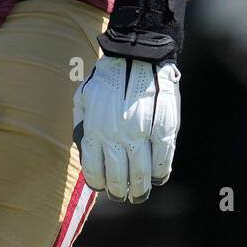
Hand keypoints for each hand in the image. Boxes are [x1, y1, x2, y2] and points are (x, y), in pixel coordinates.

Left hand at [73, 54, 180, 203]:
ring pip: (140, 174)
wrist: (139, 52)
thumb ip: (82, 123)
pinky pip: (162, 161)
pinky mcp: (164, 129)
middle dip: (118, 191)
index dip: (99, 182)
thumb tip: (83, 150)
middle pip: (117, 177)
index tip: (102, 186)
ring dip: (139, 189)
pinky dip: (159, 174)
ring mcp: (142, 133)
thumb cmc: (109, 76)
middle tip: (121, 195)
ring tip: (138, 193)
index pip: (94, 168)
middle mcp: (116, 134)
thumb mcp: (84, 96)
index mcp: (95, 127)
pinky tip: (156, 177)